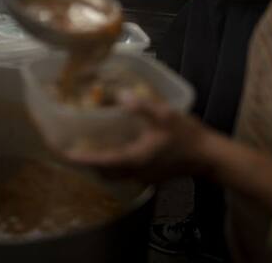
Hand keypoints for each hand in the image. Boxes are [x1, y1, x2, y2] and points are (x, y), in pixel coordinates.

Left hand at [65, 98, 210, 181]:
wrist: (210, 157)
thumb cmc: (188, 137)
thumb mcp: (165, 115)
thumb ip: (141, 106)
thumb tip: (121, 95)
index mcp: (134, 159)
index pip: (99, 161)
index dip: (79, 157)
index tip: (61, 152)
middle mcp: (135, 171)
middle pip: (102, 172)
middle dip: (86, 162)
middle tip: (72, 146)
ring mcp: (144, 176)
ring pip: (114, 173)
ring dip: (100, 162)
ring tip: (89, 145)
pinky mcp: (151, 174)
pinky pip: (125, 171)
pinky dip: (114, 161)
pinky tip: (115, 145)